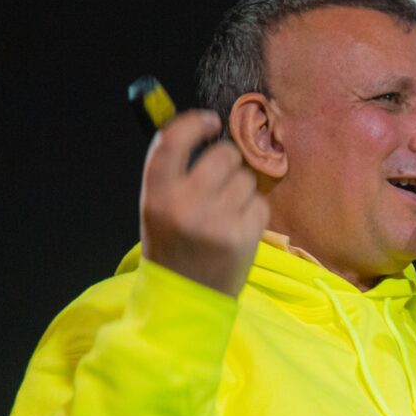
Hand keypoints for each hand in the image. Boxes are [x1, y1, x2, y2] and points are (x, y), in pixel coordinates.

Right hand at [140, 110, 268, 296]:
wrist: (186, 294)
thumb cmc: (173, 242)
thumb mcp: (156, 205)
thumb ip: (171, 166)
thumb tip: (197, 123)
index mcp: (157, 194)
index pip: (172, 140)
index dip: (194, 123)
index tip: (210, 121)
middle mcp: (185, 205)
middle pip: (224, 154)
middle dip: (227, 161)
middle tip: (219, 181)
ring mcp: (217, 221)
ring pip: (246, 177)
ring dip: (241, 188)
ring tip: (225, 212)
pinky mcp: (245, 235)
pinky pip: (260, 202)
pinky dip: (253, 211)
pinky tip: (237, 227)